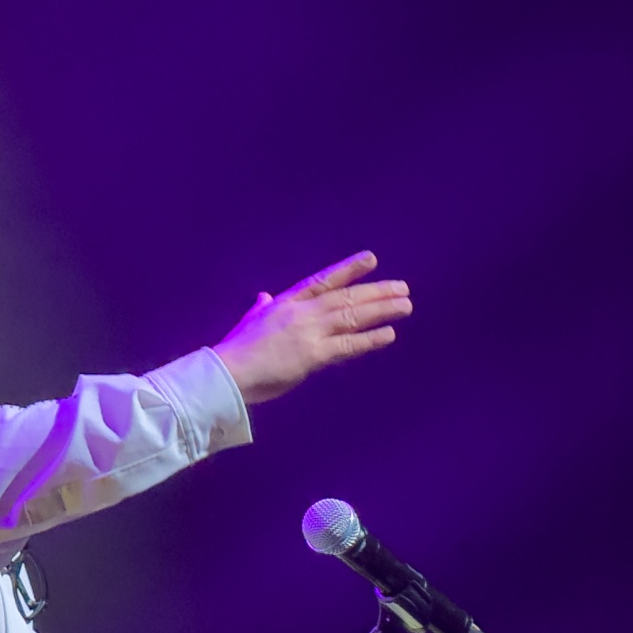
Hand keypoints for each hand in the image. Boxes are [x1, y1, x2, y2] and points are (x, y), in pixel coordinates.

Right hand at [211, 251, 410, 404]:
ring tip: (405, 305)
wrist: (227, 372)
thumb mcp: (250, 321)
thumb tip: (262, 296)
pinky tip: (389, 334)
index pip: (323, 281)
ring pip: (352, 316)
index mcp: (285, 303)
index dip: (349, 269)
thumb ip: (261, 307)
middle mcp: (302, 312)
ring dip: (381, 310)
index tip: (371, 259)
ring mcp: (309, 332)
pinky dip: (370, 339)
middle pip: (346, 297)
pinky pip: (348, 345)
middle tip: (402, 287)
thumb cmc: (236, 351)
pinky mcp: (314, 355)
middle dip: (376, 291)